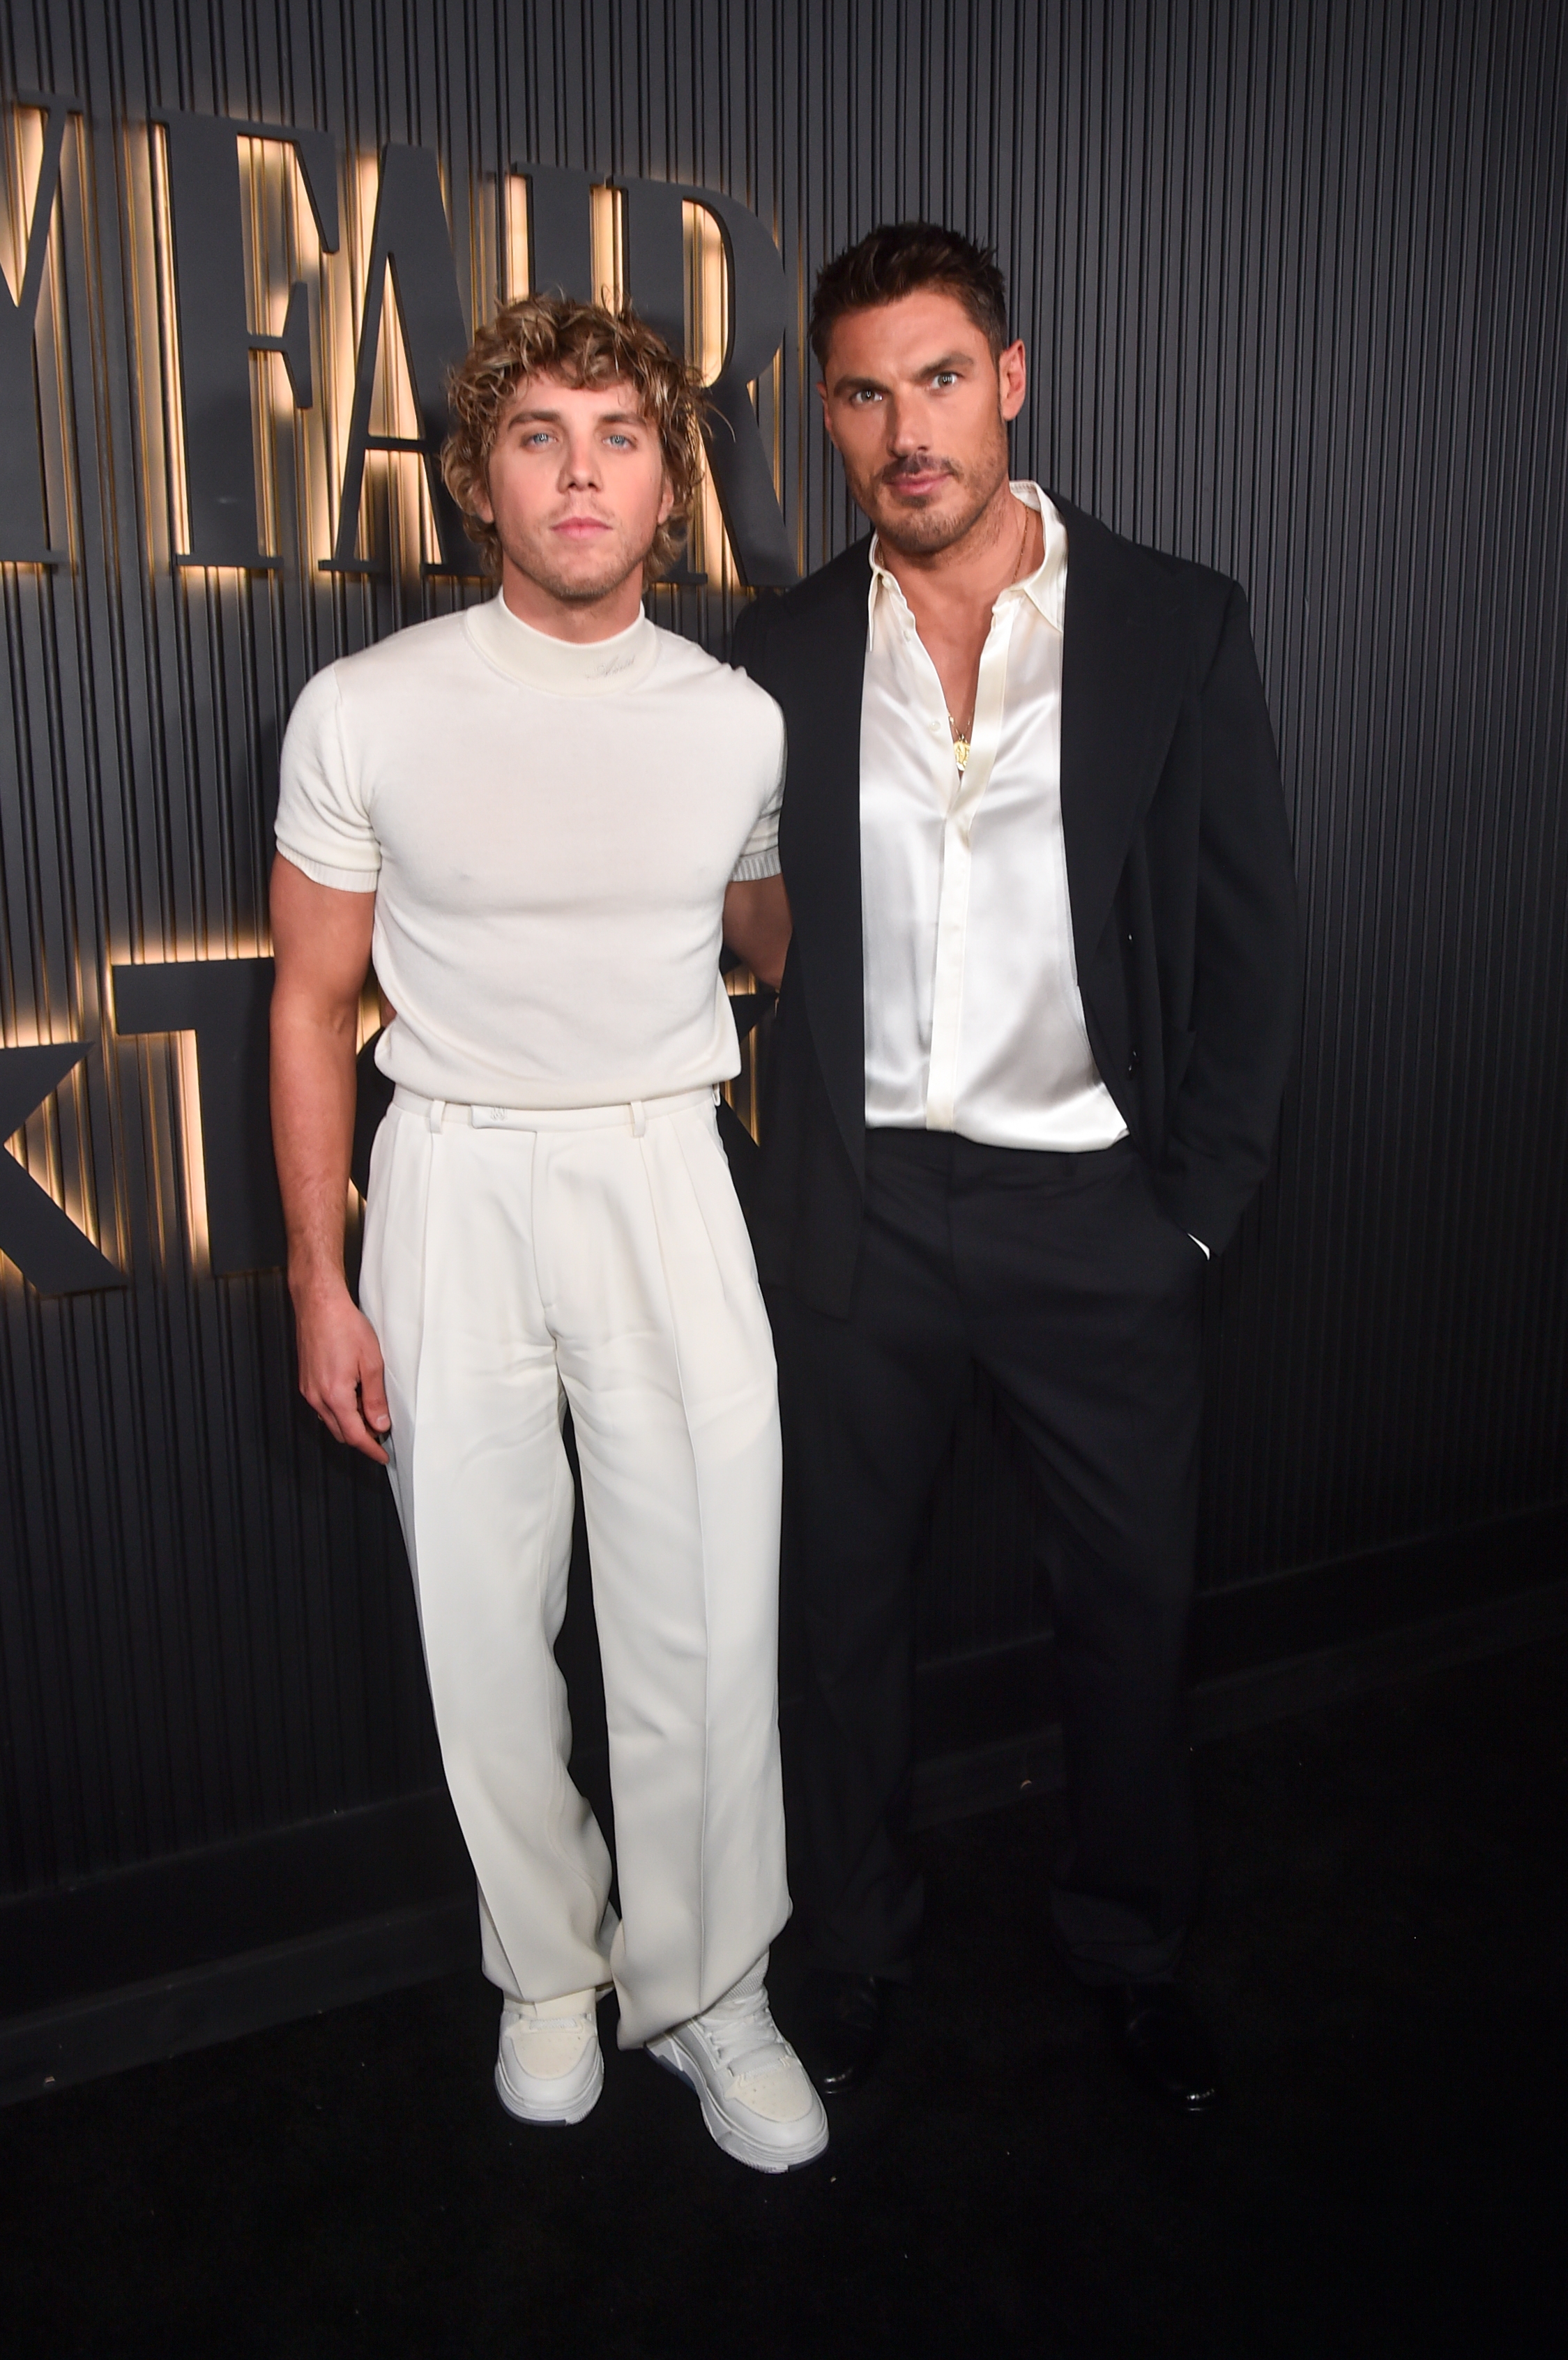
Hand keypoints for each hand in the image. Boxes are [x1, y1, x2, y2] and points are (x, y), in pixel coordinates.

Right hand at [292, 1279, 391, 1462]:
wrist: (318, 1304)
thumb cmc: (344, 1326)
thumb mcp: (371, 1363)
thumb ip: (375, 1398)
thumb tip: (380, 1424)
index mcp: (335, 1395)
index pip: (354, 1436)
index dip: (370, 1449)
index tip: (382, 1456)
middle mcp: (316, 1397)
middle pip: (340, 1432)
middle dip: (361, 1437)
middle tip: (382, 1432)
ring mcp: (308, 1389)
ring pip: (330, 1420)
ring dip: (350, 1423)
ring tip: (371, 1412)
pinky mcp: (305, 1381)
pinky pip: (322, 1406)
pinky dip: (339, 1410)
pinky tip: (354, 1396)